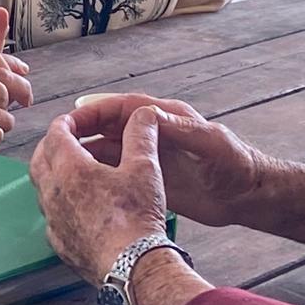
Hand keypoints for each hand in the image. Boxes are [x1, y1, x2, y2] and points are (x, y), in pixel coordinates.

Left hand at [30, 106, 169, 284]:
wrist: (133, 267)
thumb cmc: (138, 218)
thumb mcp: (145, 168)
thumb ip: (141, 136)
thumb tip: (144, 114)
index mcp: (70, 169)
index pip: (56, 134)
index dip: (67, 121)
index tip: (76, 119)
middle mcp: (53, 193)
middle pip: (39, 159)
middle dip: (51, 145)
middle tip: (69, 140)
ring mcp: (53, 220)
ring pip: (41, 188)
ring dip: (52, 174)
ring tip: (73, 171)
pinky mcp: (59, 243)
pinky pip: (50, 216)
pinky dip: (58, 203)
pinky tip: (76, 206)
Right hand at [63, 94, 266, 227]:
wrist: (248, 196)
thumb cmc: (236, 165)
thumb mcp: (210, 143)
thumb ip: (181, 128)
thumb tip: (148, 115)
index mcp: (165, 118)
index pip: (123, 107)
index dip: (95, 111)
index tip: (71, 121)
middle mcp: (153, 134)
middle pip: (109, 127)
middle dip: (83, 133)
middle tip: (57, 146)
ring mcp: (151, 157)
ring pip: (110, 151)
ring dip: (87, 157)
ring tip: (63, 168)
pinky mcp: (151, 179)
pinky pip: (119, 174)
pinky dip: (100, 177)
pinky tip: (83, 187)